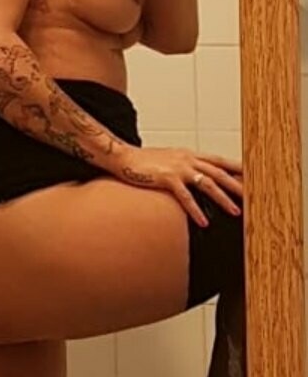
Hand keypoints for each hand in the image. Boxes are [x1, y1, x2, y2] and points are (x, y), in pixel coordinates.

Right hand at [119, 146, 242, 226]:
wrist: (122, 158)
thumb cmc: (143, 163)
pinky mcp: (166, 179)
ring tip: (235, 212)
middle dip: (237, 185)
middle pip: (219, 172)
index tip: (252, 177)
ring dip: (223, 199)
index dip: (236, 168)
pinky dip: (196, 210)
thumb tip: (195, 180)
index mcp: (189, 155)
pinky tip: (204, 222)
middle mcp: (187, 159)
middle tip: (253, 196)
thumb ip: (184, 169)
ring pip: (208, 183)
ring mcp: (178, 168)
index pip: (219, 161)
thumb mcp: (169, 161)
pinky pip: (185, 197)